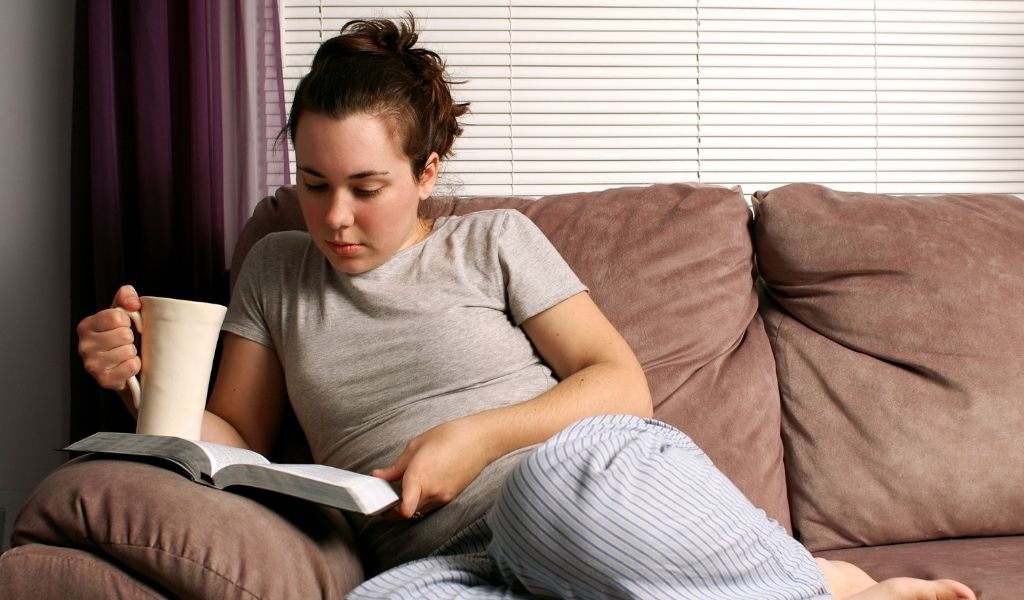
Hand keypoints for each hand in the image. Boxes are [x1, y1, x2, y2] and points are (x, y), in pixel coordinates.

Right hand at [77, 285, 141, 396]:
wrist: (123, 365)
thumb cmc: (122, 335)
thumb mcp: (123, 312)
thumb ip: (126, 296)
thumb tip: (132, 303)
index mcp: (86, 326)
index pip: (116, 317)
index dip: (127, 321)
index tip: (124, 326)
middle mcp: (84, 345)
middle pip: (124, 334)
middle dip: (131, 338)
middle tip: (125, 343)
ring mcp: (92, 364)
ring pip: (129, 351)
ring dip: (133, 352)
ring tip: (125, 354)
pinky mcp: (104, 379)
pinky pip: (131, 366)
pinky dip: (135, 365)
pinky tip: (126, 365)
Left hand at [372, 417, 495, 519]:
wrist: (479, 440)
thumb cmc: (448, 437)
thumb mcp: (415, 446)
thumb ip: (395, 467)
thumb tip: (379, 476)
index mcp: (419, 475)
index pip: (404, 510)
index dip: (389, 512)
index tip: (381, 504)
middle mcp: (432, 491)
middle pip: (407, 513)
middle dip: (394, 508)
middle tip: (386, 496)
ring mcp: (443, 496)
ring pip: (419, 510)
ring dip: (409, 504)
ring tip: (404, 487)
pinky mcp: (450, 498)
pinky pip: (430, 504)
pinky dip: (422, 499)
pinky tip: (422, 484)